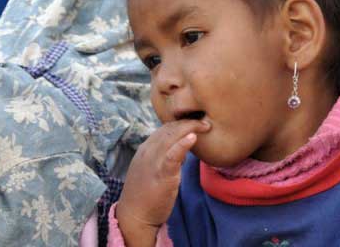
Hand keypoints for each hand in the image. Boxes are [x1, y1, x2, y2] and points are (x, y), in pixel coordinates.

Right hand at [116, 120, 209, 246]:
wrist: (134, 217)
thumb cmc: (145, 195)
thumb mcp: (152, 170)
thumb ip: (166, 157)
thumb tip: (183, 149)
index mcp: (145, 149)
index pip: (165, 128)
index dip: (181, 123)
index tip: (196, 123)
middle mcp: (147, 151)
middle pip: (170, 128)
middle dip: (189, 122)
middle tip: (205, 122)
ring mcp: (153, 161)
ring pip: (171, 136)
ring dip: (190, 128)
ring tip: (204, 126)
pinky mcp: (161, 173)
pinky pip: (172, 155)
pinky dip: (183, 144)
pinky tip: (193, 138)